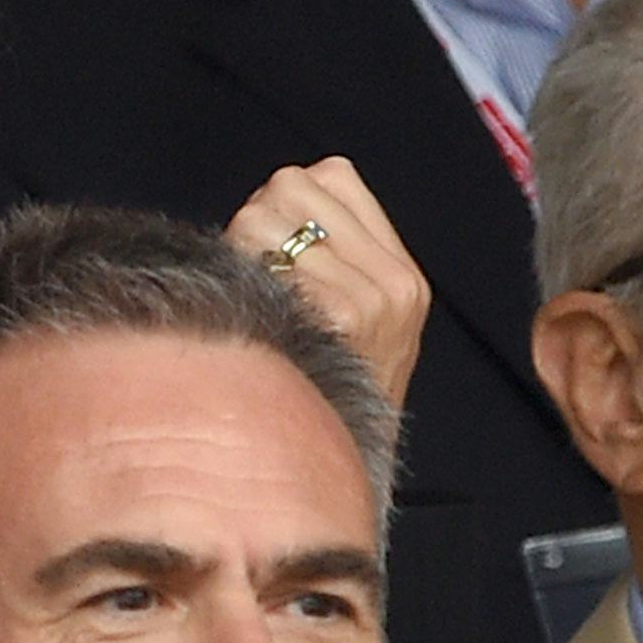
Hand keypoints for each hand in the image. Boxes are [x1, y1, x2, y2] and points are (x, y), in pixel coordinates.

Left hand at [227, 157, 430, 409]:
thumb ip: (336, 253)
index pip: (331, 174)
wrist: (340, 468)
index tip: (286, 249)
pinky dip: (239, 277)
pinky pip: (258, 256)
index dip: (292, 203)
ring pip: (264, 215)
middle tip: (260, 278)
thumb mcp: (360, 323)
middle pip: (289, 187)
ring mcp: (366, 300)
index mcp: (402, 274)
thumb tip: (276, 198)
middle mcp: (393, 282)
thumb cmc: (328, 392)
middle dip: (260, 222)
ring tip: (255, 301)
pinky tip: (250, 317)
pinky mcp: (333, 318)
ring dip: (240, 248)